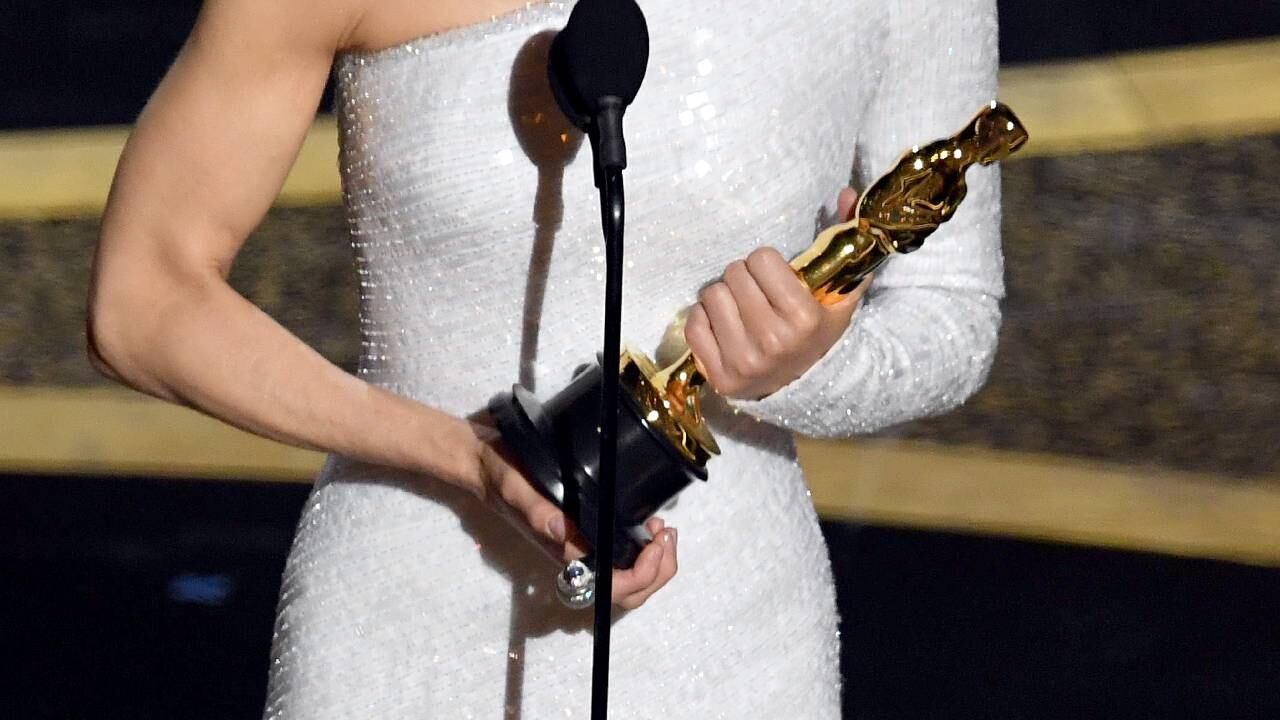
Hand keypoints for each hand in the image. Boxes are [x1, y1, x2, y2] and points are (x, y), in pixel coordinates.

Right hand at [473, 430, 677, 609]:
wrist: (485, 468)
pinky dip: (646, 550)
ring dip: (656, 562)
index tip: (655, 542)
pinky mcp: (588, 535)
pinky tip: (650, 525)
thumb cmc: (501, 478)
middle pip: (629, 592)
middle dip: (659, 570)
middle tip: (666, 534)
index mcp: (564, 554)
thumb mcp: (514, 488)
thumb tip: (562, 530)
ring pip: (630, 580)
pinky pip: (622, 559)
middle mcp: (577, 559)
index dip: (641, 574)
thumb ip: (536, 510)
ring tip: (662, 530)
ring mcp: (584, 550)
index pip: (610, 587)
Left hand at [685, 188, 870, 399]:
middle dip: (745, 279)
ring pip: (711, 295)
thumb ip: (848, 240)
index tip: (776, 279)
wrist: (809, 385)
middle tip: (758, 295)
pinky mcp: (719, 375)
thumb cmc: (821, 330)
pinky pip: (693, 323)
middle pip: (733, 274)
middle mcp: (772, 340)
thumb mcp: (842, 290)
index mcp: (803, 317)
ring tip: (743, 312)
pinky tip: (726, 328)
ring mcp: (743, 361)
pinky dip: (705, 320)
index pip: (761, 259)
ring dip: (725, 298)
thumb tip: (847, 192)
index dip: (768, 265)